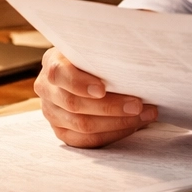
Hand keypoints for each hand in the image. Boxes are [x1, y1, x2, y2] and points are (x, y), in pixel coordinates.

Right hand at [34, 48, 157, 147]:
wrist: (86, 72)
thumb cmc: (94, 58)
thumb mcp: (93, 50)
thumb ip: (102, 54)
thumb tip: (133, 61)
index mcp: (52, 63)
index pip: (58, 74)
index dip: (79, 84)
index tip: (102, 89)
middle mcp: (47, 89)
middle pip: (74, 104)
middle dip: (110, 107)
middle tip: (138, 105)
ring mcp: (52, 113)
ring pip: (82, 126)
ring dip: (118, 122)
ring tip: (144, 115)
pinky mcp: (62, 132)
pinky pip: (86, 141)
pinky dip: (112, 134)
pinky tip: (131, 126)